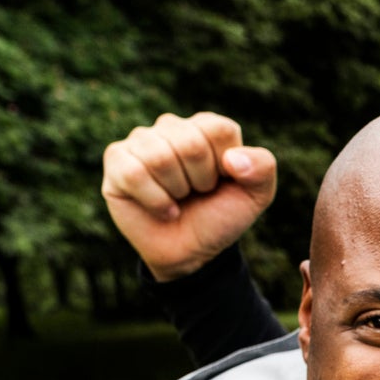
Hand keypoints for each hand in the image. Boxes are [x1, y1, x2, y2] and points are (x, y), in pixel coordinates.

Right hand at [101, 112, 277, 282]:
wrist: (191, 253)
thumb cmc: (219, 217)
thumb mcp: (255, 195)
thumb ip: (263, 168)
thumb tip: (233, 159)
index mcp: (205, 127)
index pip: (218, 129)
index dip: (224, 166)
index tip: (221, 182)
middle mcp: (171, 126)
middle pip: (190, 143)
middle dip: (201, 180)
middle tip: (197, 193)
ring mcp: (141, 141)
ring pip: (160, 157)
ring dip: (176, 191)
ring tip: (178, 199)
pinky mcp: (116, 160)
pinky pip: (134, 173)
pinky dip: (155, 200)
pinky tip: (162, 208)